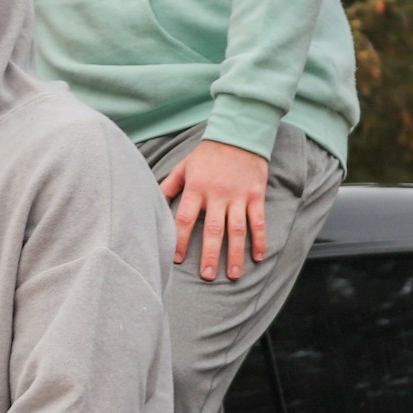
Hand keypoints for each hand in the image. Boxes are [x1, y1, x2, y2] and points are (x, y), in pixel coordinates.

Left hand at [161, 140, 269, 281]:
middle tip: (208, 276)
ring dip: (236, 254)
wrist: (239, 135)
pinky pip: (258, 221)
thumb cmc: (207, 154)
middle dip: (210, 255)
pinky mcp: (256, 195)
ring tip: (234, 275)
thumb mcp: (184, 166)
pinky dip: (260, 240)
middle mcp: (217, 194)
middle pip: (213, 230)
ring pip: (237, 230)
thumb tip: (153, 202)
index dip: (180, 240)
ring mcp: (239, 196)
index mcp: (196, 188)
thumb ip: (169, 186)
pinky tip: (258, 257)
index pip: (185, 219)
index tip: (177, 260)